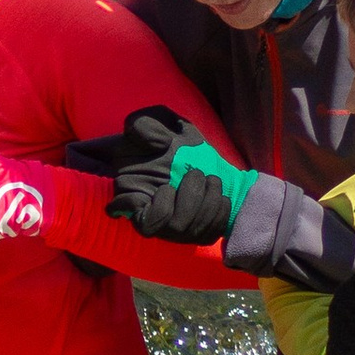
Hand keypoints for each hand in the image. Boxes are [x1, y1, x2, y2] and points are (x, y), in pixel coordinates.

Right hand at [102, 104, 254, 244]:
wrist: (196, 154)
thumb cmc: (168, 138)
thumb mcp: (153, 122)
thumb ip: (145, 126)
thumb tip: (158, 144)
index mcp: (133, 194)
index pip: (134, 216)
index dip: (157, 206)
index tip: (165, 188)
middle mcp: (153, 218)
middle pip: (169, 225)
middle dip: (190, 198)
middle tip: (196, 174)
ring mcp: (175, 230)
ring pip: (189, 230)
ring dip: (206, 202)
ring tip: (211, 180)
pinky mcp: (197, 233)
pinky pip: (209, 233)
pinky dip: (219, 212)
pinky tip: (220, 195)